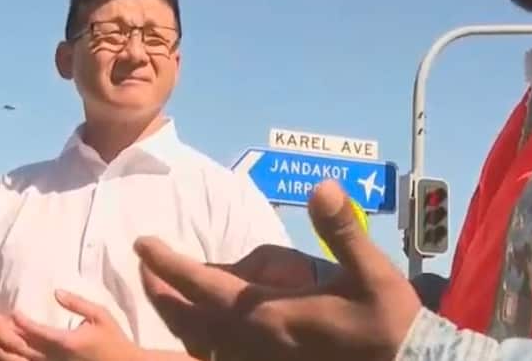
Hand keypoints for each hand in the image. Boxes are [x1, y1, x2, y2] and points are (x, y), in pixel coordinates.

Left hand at [12, 290, 188, 360]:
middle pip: (24, 349)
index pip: (36, 332)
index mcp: (66, 342)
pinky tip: (12, 355)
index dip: (21, 322)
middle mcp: (56, 357)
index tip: (12, 313)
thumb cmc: (114, 338)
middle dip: (8, 338)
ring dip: (8, 353)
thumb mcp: (100, 314)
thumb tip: (56, 292)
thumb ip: (77, 303)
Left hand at [135, 180, 422, 360]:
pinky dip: (206, 341)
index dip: (170, 267)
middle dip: (164, 293)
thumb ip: (341, 230)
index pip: (205, 288)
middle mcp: (257, 345)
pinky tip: (209, 332)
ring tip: (167, 296)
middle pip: (192, 321)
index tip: (143, 245)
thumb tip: (323, 187)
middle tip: (143, 269)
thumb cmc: (389, 323)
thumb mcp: (371, 272)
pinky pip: (225, 357)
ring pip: (204, 344)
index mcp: (271, 316)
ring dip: (180, 319)